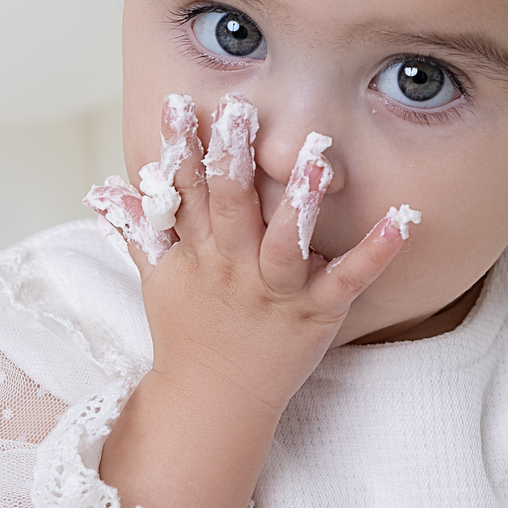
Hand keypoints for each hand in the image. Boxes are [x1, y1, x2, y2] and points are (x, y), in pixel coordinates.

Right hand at [90, 96, 420, 507]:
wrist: (212, 403)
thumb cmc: (188, 334)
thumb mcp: (157, 277)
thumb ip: (137, 228)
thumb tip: (105, 188)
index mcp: (198, 252)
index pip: (185, 191)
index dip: (182, 148)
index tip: (179, 104)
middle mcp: (234, 268)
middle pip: (231, 207)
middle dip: (234, 160)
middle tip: (241, 111)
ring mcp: (276, 292)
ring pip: (285, 243)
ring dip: (300, 202)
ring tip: (317, 157)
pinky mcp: (316, 314)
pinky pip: (348, 280)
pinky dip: (375, 252)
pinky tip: (401, 221)